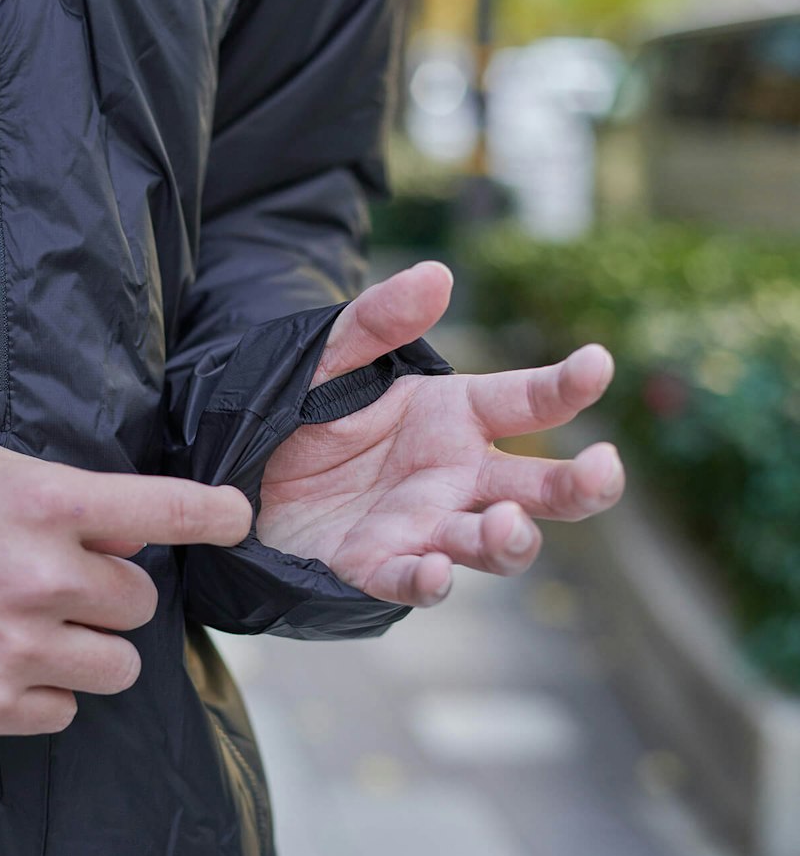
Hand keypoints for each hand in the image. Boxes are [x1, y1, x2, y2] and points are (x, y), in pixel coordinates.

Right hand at [0, 437, 250, 734]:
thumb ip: (72, 497)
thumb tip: (137, 532)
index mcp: (48, 504)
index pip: (163, 507)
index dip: (211, 514)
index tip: (239, 517)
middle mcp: (44, 575)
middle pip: (141, 602)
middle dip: (113, 595)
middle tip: (59, 585)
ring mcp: (19, 646)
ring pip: (120, 666)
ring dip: (92, 649)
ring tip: (35, 629)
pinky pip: (67, 710)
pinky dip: (47, 692)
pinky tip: (2, 663)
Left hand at [257, 262, 623, 606]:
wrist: (253, 469)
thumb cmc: (311, 412)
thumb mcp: (332, 356)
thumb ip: (377, 321)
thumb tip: (436, 274)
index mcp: (458, 417)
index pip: (528, 401)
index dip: (566, 385)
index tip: (598, 363)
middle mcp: (458, 476)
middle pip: (540, 488)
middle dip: (581, 485)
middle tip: (602, 469)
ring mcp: (425, 525)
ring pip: (494, 543)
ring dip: (511, 538)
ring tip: (504, 522)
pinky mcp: (379, 566)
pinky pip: (414, 581)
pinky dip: (430, 581)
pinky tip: (437, 571)